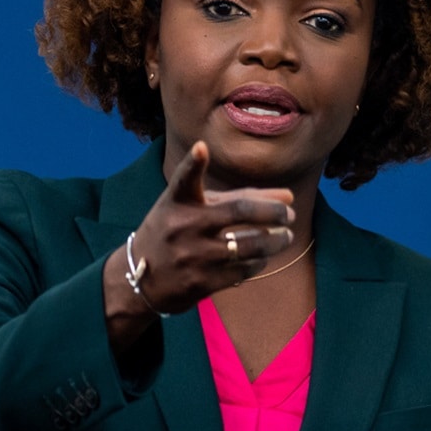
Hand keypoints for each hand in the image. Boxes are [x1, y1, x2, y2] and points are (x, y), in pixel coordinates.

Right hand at [129, 140, 294, 313]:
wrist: (141, 276)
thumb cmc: (175, 230)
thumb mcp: (195, 207)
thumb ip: (240, 197)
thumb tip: (289, 197)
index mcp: (178, 202)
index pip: (184, 179)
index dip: (193, 163)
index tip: (201, 148)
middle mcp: (184, 226)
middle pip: (239, 211)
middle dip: (273, 211)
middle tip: (289, 213)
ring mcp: (193, 256)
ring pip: (250, 245)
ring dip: (276, 240)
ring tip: (286, 235)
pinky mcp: (201, 282)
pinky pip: (244, 270)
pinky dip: (260, 261)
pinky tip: (263, 257)